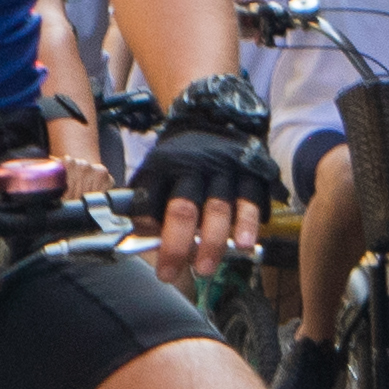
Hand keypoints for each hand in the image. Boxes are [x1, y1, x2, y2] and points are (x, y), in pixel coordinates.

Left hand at [131, 73, 278, 291]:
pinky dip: (249, 225)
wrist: (218, 114)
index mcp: (167, 167)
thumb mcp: (157, 167)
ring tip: (206, 269)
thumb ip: (146, 200)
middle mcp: (195, 169)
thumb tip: (135, 235)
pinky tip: (246, 245)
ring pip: (219, 208)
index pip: (152, 201)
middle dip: (177, 244)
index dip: (146, 230)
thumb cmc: (183, 155)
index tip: (145, 255)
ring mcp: (226, 171)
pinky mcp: (252, 175)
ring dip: (213, 241)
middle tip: (169, 274)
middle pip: (184, 208)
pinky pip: (252, 202)